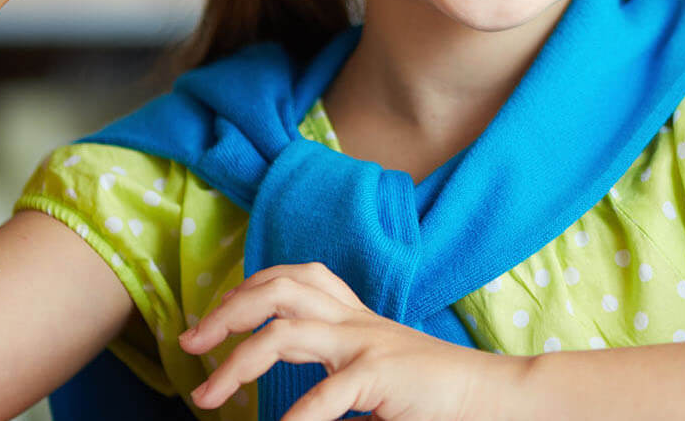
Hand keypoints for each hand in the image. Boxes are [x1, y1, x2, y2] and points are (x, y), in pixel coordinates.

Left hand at [179, 262, 526, 420]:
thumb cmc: (434, 395)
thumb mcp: (375, 376)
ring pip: (286, 328)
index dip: (244, 291)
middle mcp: (356, 321)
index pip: (292, 278)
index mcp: (354, 317)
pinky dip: (295, 419)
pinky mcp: (381, 373)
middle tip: (190, 343)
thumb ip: (335, 378)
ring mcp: (368, 343)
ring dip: (236, 362)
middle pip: (279, 288)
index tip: (209, 325)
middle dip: (225, 311)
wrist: (493, 395)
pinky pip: (325, 394)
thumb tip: (292, 407)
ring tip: (207, 396)